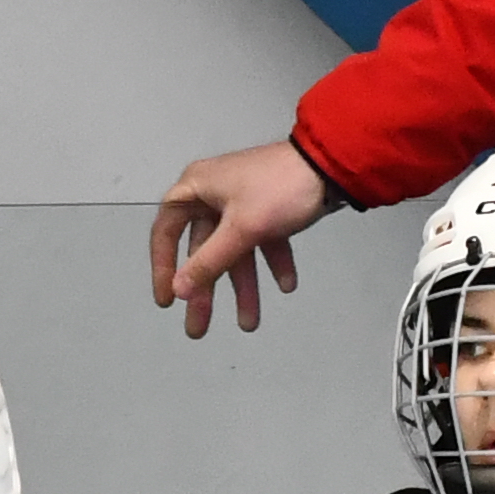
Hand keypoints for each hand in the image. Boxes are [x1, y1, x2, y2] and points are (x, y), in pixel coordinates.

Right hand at [152, 142, 333, 338]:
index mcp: (195, 189)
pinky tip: (287, 285)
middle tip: (200, 330)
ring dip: (244, 286)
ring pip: (235, 251)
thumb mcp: (241, 229)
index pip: (166, 233)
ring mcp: (241, 202)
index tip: (167, 301)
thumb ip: (208, 262)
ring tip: (250, 324)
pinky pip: (262, 241)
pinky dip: (272, 262)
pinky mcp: (267, 208)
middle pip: (203, 250)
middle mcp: (212, 195)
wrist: (331, 164)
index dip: (163, 268)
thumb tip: (178, 291)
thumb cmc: (277, 191)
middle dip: (207, 291)